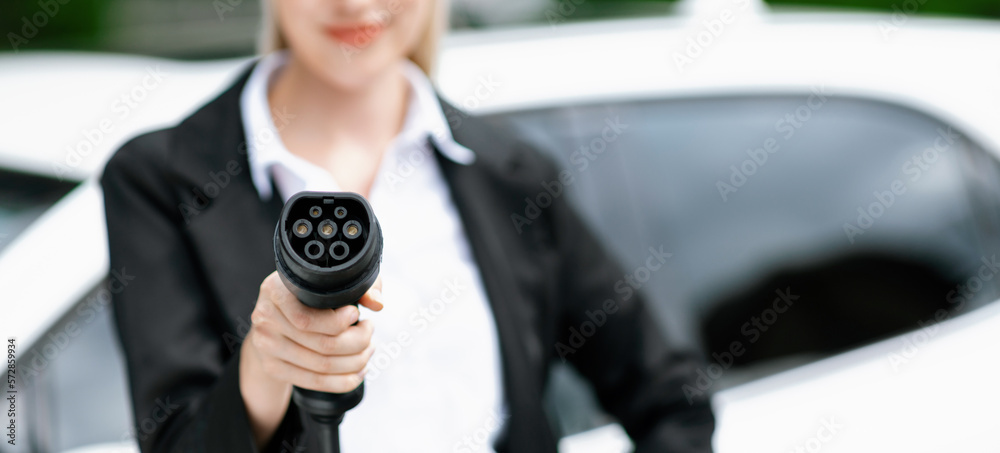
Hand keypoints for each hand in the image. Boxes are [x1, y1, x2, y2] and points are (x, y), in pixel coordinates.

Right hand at [239, 271, 382, 446]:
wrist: (274, 316)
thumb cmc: (307, 293)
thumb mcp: (330, 280)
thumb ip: (358, 285)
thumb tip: (377, 303)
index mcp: (275, 290)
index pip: (308, 318)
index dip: (340, 322)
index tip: (357, 314)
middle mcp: (265, 317)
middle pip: (322, 344)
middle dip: (358, 342)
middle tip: (369, 332)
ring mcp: (266, 345)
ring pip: (322, 365)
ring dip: (355, 361)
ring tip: (368, 350)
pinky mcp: (273, 367)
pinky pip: (314, 382)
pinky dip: (343, 381)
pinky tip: (358, 372)